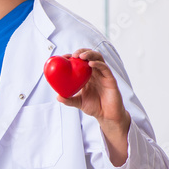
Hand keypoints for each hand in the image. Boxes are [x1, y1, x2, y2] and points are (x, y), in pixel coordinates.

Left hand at [56, 48, 130, 165]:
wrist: (107, 115)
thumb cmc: (94, 107)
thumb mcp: (78, 103)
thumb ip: (68, 100)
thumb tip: (57, 96)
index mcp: (87, 77)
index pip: (80, 62)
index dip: (73, 57)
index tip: (64, 57)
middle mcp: (95, 74)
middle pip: (90, 57)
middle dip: (82, 52)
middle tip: (74, 55)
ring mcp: (103, 75)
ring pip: (98, 59)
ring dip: (90, 55)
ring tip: (81, 56)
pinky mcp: (110, 80)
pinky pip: (105, 69)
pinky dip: (98, 64)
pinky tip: (90, 64)